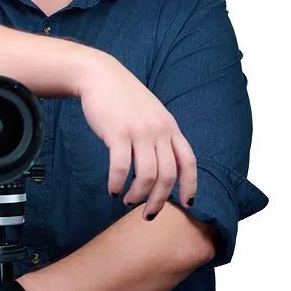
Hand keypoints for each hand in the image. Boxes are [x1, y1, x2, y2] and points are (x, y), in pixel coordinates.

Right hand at [77, 56, 196, 217]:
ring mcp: (139, 131)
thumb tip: (162, 169)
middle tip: (147, 214)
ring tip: (127, 201)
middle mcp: (159, 131)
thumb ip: (160, 137)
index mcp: (170, 128)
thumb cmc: (124, 100)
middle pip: (167, 176)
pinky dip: (117, 183)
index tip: (187, 205)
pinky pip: (121, 167)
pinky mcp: (117, 133)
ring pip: (147, 175)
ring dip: (137, 195)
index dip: (190, 186)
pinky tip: (111, 189)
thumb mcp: (152, 115)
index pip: (188, 162)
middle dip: (158, 201)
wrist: (101, 76)